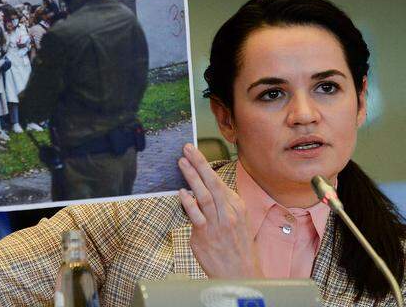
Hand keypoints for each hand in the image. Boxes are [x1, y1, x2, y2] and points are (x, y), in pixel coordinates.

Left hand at [177, 143, 261, 277]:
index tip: (194, 152)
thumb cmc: (236, 246)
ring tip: (181, 163)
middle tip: (187, 148)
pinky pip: (196, 216)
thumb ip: (221, 204)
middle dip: (199, 163)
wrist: (239, 273)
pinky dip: (189, 203)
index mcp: (236, 206)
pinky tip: (182, 193)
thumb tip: (201, 191)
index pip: (218, 181)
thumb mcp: (236, 220)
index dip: (204, 165)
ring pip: (204, 195)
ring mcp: (217, 224)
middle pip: (212, 182)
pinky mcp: (205, 236)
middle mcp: (229, 212)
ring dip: (192, 177)